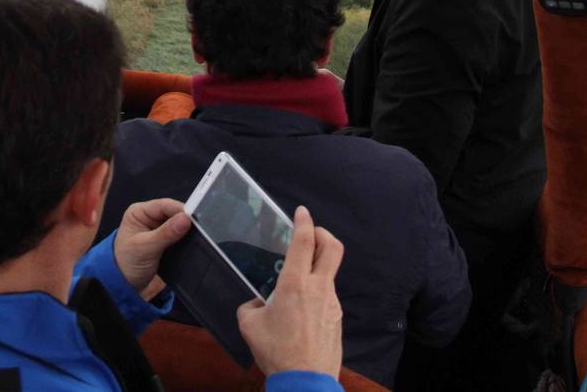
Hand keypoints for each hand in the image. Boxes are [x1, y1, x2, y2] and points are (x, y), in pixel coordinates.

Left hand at [112, 198, 191, 295]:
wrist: (125, 284)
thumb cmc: (126, 263)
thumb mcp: (145, 248)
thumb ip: (166, 233)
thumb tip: (185, 219)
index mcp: (139, 212)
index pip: (164, 205)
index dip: (180, 210)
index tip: (194, 219)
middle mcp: (150, 217)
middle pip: (174, 213)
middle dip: (185, 221)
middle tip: (200, 229)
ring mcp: (158, 228)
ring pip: (179, 224)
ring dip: (187, 230)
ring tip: (198, 236)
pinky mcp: (166, 240)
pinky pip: (180, 235)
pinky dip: (186, 238)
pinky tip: (192, 243)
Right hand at [236, 206, 343, 378]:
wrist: (305, 381)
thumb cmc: (277, 352)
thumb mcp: (249, 325)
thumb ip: (250, 306)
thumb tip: (257, 303)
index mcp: (295, 283)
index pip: (305, 240)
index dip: (304, 221)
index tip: (301, 212)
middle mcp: (318, 287)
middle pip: (333, 247)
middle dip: (323, 234)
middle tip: (311, 234)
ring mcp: (331, 303)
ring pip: (329, 273)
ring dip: (317, 267)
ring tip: (297, 282)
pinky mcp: (337, 318)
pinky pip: (327, 296)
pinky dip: (317, 292)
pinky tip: (301, 309)